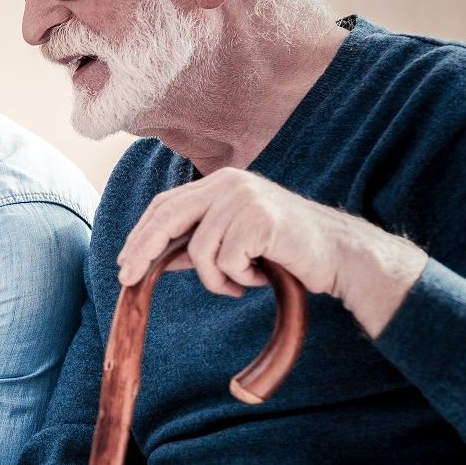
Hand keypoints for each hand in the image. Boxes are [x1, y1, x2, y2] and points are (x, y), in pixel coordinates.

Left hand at [116, 168, 428, 337]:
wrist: (340, 255)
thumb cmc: (287, 249)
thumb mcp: (236, 241)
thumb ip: (199, 242)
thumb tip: (160, 256)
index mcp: (221, 182)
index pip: (166, 204)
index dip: (141, 233)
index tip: (125, 260)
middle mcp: (229, 183)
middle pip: (168, 217)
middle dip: (143, 251)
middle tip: (127, 279)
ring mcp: (244, 199)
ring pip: (199, 250)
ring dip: (215, 279)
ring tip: (240, 283)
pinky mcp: (259, 220)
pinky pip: (226, 261)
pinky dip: (239, 279)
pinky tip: (262, 276)